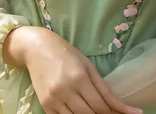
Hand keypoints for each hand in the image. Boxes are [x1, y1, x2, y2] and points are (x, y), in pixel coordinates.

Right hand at [23, 28, 142, 113]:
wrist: (36, 48)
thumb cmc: (65, 52)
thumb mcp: (86, 64)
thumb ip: (102, 86)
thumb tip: (119, 105)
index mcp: (79, 77)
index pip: (101, 105)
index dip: (116, 113)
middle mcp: (66, 90)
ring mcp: (54, 100)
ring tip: (98, 113)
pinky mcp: (45, 105)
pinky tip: (80, 112)